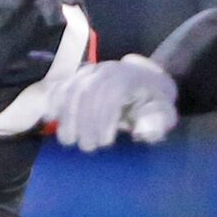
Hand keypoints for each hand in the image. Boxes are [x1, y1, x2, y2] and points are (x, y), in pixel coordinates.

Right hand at [50, 54, 178, 151]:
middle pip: (86, 92)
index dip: (103, 119)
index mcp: (129, 76)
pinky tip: (50, 118)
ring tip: (69, 140)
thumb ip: (157, 122)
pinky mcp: (76, 76)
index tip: (105, 142)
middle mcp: (106, 69)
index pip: (110, 94)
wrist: (145, 78)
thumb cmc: (154, 101)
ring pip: (70, 89)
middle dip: (84, 122)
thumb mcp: (165, 113)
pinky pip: (60, 85)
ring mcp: (89, 71)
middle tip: (88, 147)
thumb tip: (142, 131)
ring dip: (66, 117)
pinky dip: (52, 101)